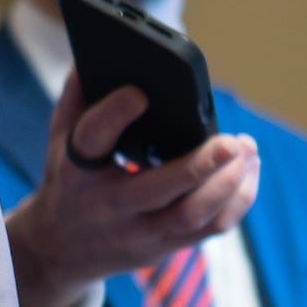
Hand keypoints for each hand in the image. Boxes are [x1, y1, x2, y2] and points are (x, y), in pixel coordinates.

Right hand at [6, 79, 258, 306]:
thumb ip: (77, 98)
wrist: (62, 251)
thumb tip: (95, 56)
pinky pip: (210, 230)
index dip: (115, 114)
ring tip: (247, 150)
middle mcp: (109, 204)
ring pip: (193, 215)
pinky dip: (237, 201)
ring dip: (228, 183)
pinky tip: (247, 173)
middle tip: (232, 141)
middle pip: (160, 188)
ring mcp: (139, 231)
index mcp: (78, 168)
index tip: (141, 93)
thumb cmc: (68, 182)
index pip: (93, 138)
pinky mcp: (164, 246)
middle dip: (201, 164)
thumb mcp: (59, 140)